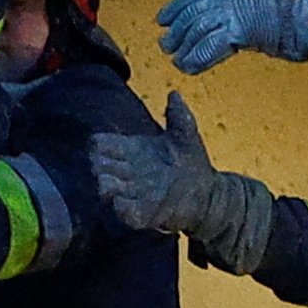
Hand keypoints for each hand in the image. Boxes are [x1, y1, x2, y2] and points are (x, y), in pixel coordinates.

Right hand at [106, 96, 281, 268]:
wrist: (208, 192)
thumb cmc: (191, 162)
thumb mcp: (186, 135)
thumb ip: (178, 115)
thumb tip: (174, 93)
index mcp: (132, 150)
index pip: (101, 145)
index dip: (99, 144)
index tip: (102, 144)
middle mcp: (128, 172)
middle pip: (99, 166)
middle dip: (99, 165)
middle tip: (105, 166)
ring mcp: (134, 193)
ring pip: (107, 189)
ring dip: (106, 185)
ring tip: (110, 183)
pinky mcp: (143, 214)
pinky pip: (125, 212)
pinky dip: (121, 208)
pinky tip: (123, 202)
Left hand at [158, 0, 303, 75]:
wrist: (300, 22)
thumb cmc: (283, 19)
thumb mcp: (254, 6)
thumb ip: (234, 12)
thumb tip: (220, 26)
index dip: (174, 8)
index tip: (161, 19)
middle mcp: (228, 1)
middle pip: (192, 14)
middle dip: (176, 31)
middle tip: (165, 45)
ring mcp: (233, 14)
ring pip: (197, 30)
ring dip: (183, 47)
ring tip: (175, 59)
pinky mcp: (239, 31)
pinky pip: (209, 46)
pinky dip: (196, 58)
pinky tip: (188, 67)